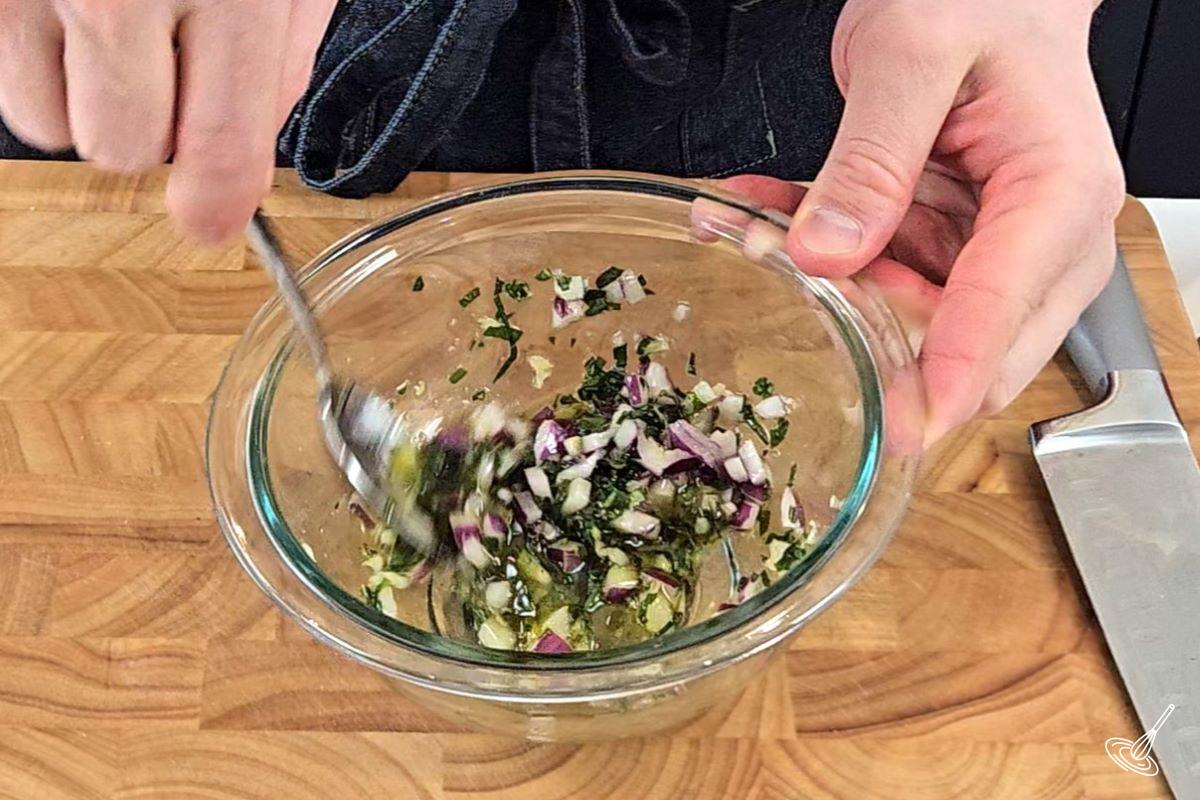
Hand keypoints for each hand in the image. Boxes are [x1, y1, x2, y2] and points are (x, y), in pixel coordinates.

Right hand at [0, 0, 336, 241]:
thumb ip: (280, 61)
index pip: (220, 150)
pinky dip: (40, 63)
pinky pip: (10, 82)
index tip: (212, 222)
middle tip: (166, 67)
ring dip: (87, 102)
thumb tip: (249, 158)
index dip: (218, 205)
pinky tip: (72, 14)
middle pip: (123, 149)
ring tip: (115, 35)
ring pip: (52, 125)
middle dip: (151, 131)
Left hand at [717, 0, 1123, 446]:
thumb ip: (873, 156)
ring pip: (914, 319)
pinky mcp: (949, 239)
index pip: (1005, 305)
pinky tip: (762, 219)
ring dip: (832, 293)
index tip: (906, 427)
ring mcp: (994, 242)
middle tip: (803, 321)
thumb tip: (829, 252)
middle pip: (976, 344)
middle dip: (883, 347)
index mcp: (1057, 190)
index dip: (952, 375)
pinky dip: (820, 253)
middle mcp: (1040, 234)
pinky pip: (881, 274)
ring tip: (758, 236)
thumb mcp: (914, 53)